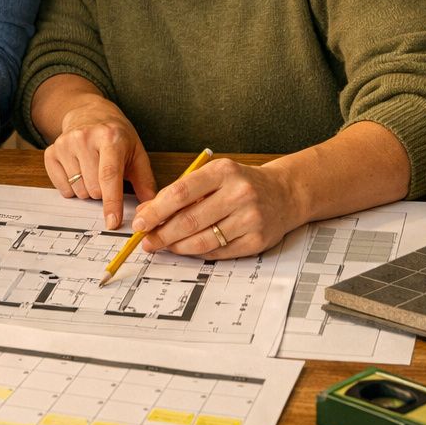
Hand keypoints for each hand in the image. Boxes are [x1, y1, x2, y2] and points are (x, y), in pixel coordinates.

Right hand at [42, 98, 156, 229]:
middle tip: (107, 176)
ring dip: (88, 189)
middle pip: (93, 188)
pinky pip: (62, 188)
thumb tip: (150, 209)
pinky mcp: (51, 151)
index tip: (112, 222)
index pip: (109, 175)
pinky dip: (72, 187)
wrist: (90, 113)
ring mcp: (65, 144)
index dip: (111, 202)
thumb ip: (145, 181)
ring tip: (93, 170)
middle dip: (103, 192)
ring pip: (77, 190)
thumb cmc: (116, 136)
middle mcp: (85, 138)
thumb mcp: (136, 152)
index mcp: (110, 137)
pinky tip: (79, 170)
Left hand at [132, 157, 301, 258]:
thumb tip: (147, 212)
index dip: (156, 210)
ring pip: (202, 240)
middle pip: (190, 220)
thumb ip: (182, 192)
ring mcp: (250, 218)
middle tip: (147, 240)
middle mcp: (239, 193)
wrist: (285, 193)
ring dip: (177, 246)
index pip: (181, 193)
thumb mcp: (214, 176)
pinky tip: (187, 249)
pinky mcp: (256, 240)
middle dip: (163, 233)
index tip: (140, 221)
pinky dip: (198, 252)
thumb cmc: (242, 184)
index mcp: (224, 171)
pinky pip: (218, 252)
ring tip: (164, 245)